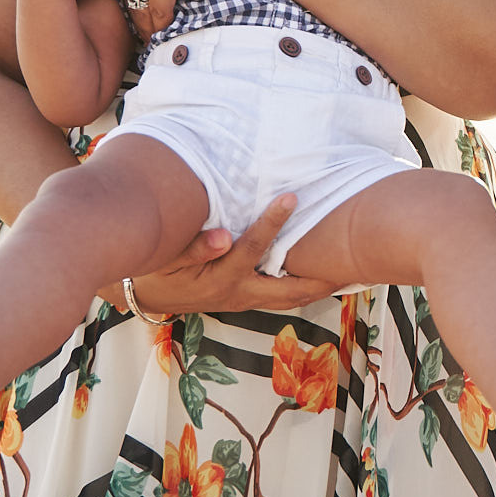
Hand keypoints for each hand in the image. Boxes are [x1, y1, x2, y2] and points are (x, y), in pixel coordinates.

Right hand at [113, 194, 343, 316]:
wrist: (145, 295)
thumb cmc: (155, 269)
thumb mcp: (165, 258)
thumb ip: (194, 248)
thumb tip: (224, 237)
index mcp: (220, 280)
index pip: (252, 249)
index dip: (273, 223)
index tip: (291, 197)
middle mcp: (239, 294)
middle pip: (289, 290)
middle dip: (320, 277)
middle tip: (350, 261)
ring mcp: (244, 299)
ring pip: (289, 297)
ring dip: (317, 285)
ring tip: (348, 270)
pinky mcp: (245, 297)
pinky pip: (280, 295)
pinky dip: (302, 285)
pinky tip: (321, 272)